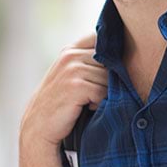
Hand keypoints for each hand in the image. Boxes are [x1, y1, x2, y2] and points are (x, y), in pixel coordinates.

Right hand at [19, 33, 107, 149]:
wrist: (38, 126)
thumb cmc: (61, 102)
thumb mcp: (72, 75)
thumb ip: (91, 62)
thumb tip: (128, 56)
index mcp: (71, 49)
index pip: (103, 40)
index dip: (112, 55)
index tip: (111, 70)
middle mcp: (71, 55)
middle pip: (111, 61)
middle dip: (110, 79)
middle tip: (95, 94)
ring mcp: (72, 69)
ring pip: (109, 78)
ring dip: (105, 93)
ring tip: (89, 101)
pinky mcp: (76, 85)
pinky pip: (103, 92)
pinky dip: (99, 103)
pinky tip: (87, 107)